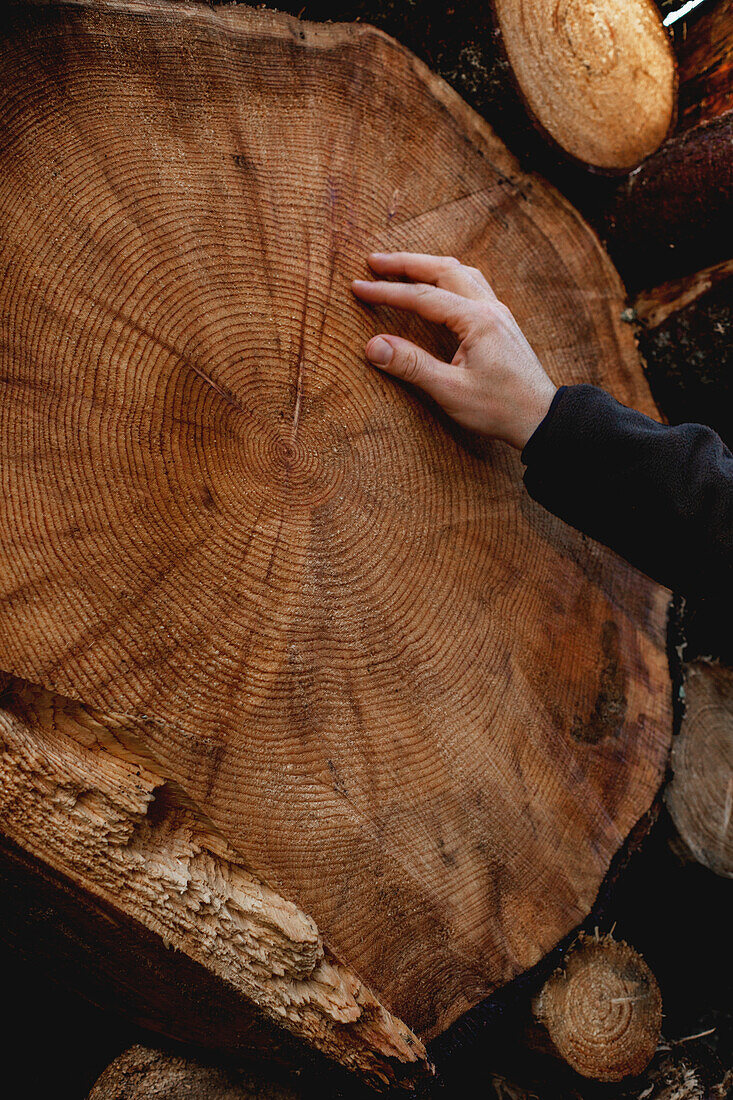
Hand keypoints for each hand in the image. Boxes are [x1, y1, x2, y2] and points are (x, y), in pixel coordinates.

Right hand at [351, 252, 556, 449]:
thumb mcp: (451, 391)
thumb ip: (412, 365)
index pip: (422, 297)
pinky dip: (447, 278)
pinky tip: (438, 288)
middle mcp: (489, 308)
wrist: (541, 419)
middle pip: (443, 270)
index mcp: (476, 320)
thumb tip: (373, 345)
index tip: (358, 287)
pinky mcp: (501, 324)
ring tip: (401, 268)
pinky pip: (472, 286)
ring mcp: (498, 313)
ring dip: (428, 267)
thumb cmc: (500, 408)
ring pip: (460, 273)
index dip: (386, 291)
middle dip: (406, 263)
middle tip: (374, 262)